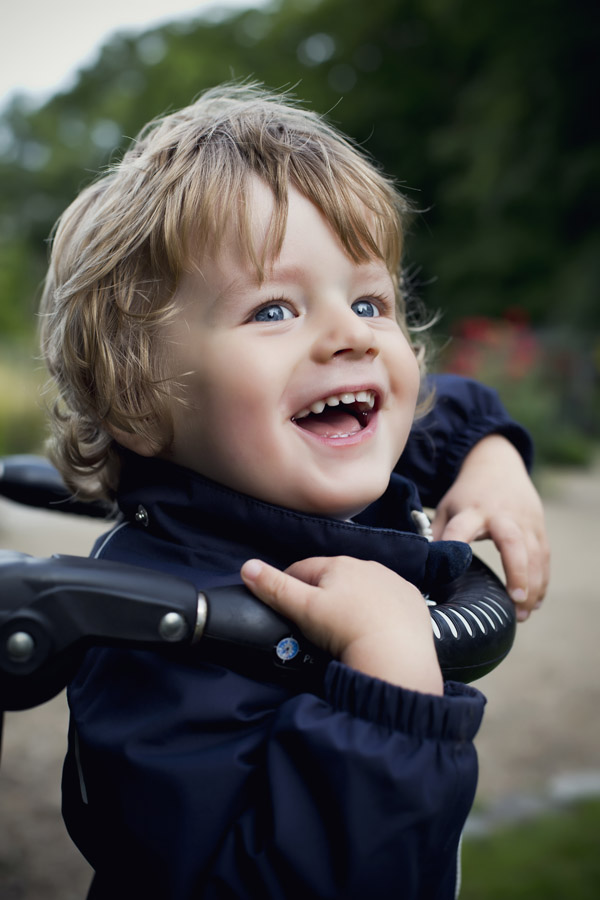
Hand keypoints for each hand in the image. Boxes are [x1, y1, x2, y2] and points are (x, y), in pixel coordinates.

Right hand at [241, 555, 442, 694]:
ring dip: (351, 601)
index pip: (301, 569)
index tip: (284, 608)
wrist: (396, 656)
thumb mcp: (302, 609)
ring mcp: (394, 582)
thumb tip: (246, 566)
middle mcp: (368, 566)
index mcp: (338, 564)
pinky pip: (389, 601)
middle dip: (321, 594)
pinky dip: (379, 611)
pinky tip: (375, 630)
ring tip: (345, 629)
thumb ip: (274, 587)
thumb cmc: (343, 629)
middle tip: (314, 624)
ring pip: (362, 588)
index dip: (287, 586)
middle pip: (333, 577)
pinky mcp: (413, 601)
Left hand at [431, 435, 549, 620]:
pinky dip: (543, 580)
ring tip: (522, 615)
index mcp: (471, 511)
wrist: (497, 464)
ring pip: (535, 553)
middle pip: (512, 541)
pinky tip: (535, 603)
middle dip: (516, 572)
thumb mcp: (446, 508)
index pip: (461, 529)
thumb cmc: (466, 494)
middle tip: (513, 600)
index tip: (446, 573)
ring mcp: (524, 520)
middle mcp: (500, 515)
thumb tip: (421, 570)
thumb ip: (437, 536)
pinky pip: (544, 557)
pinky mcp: (538, 526)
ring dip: (533, 585)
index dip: (454, 546)